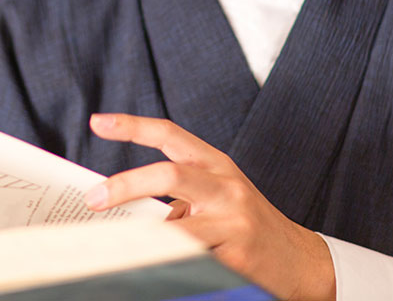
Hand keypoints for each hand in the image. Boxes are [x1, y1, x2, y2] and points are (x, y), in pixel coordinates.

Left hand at [84, 113, 334, 300]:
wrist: (300, 261)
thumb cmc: (244, 223)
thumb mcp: (215, 195)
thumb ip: (178, 195)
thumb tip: (127, 210)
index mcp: (215, 163)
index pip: (169, 134)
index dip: (132, 126)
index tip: (97, 122)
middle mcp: (225, 185)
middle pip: (169, 174)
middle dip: (126, 184)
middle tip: (93, 199)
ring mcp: (234, 220)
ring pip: (177, 226)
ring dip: (144, 238)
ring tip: (119, 248)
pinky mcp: (238, 256)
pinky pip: (192, 259)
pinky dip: (168, 263)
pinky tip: (159, 270)